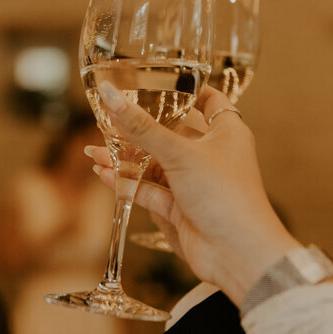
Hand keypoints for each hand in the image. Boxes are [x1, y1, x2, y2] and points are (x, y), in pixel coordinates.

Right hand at [89, 81, 300, 304]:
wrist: (238, 254)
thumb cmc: (226, 196)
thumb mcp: (180, 154)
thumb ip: (142, 127)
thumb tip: (111, 97)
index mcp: (226, 132)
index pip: (210, 101)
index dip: (189, 89)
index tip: (163, 79)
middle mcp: (212, 155)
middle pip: (172, 134)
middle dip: (141, 128)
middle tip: (110, 117)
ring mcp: (196, 183)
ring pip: (156, 164)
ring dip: (127, 158)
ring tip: (95, 149)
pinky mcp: (182, 208)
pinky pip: (150, 190)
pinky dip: (128, 182)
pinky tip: (103, 173)